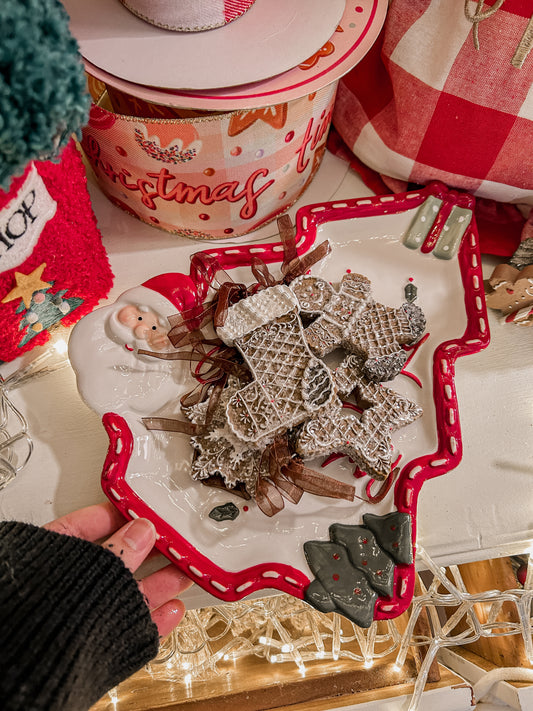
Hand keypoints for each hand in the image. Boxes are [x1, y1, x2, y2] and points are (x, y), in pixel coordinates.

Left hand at [44, 502, 191, 637]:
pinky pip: (131, 626)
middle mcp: (65, 589)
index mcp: (49, 560)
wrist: (25, 676)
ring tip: (184, 569)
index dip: (116, 516)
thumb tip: (141, 532)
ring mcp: (82, 617)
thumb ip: (116, 551)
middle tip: (172, 540)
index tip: (143, 510)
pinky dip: (155, 618)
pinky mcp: (97, 644)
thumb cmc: (33, 616)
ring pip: (127, 594)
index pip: (84, 528)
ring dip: (160, 581)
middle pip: (113, 562)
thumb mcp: (83, 569)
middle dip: (147, 551)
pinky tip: (172, 608)